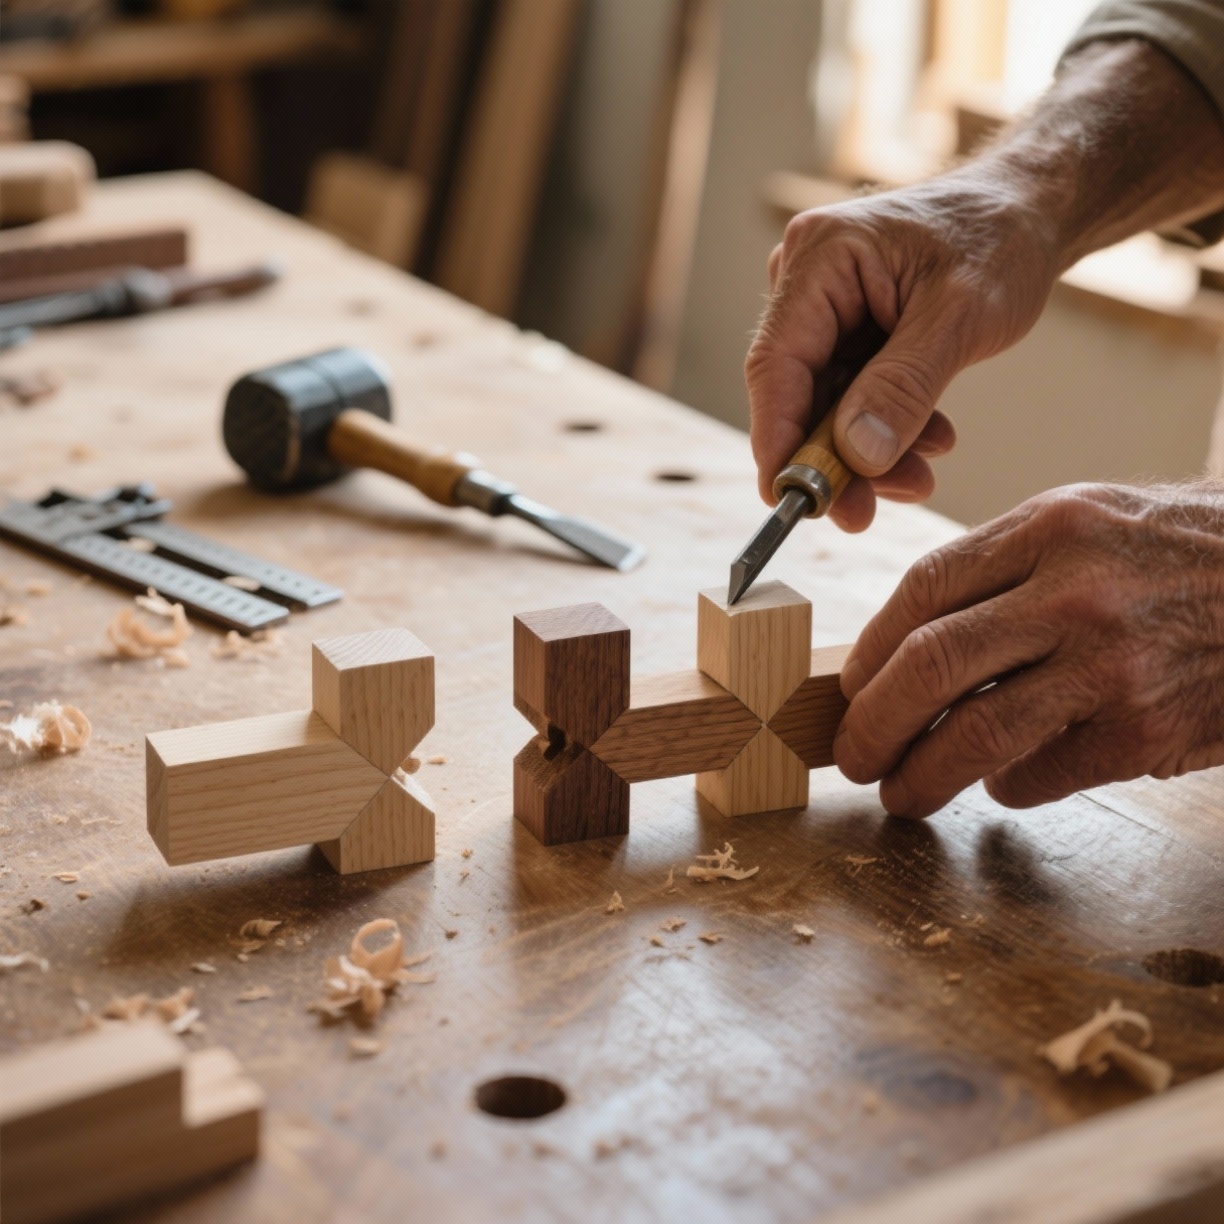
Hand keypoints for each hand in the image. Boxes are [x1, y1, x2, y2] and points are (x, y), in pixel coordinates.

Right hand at [746, 175, 1059, 530]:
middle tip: (862, 514)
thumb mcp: (961, 317)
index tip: (789, 499)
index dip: (777, 439)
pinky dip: (886, 428)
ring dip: (866, 451)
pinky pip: (853, 396)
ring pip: (827, 404)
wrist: (1033, 212)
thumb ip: (904, 387)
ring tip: (918, 478)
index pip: (776, 365)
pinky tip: (929, 442)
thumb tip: (856, 454)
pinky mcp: (849, 330)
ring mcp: (825, 307)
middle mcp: (807, 280)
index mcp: (820, 257)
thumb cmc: (1001, 240)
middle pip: (798, 392)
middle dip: (832, 459)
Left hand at [834, 482, 1223, 815]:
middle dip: (871, 722)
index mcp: (1049, 528)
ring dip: (920, 774)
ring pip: (975, 734)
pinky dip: (1005, 786)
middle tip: (852, 756)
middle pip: (930, 665)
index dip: (869, 650)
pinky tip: (998, 783)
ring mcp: (1111, 665)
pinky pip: (1040, 774)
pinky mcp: (1145, 732)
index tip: (848, 686)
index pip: (923, 590)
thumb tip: (911, 646)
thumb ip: (1006, 570)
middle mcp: (1073, 593)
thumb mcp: (1092, 522)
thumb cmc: (1187, 554)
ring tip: (900, 792)